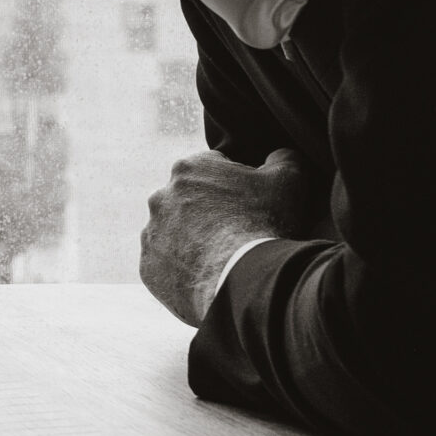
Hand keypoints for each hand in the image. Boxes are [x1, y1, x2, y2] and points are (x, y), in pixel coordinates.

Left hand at [141, 148, 311, 325]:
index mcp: (188, 167)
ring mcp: (150, 233)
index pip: (214, 169)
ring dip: (193, 241)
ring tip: (223, 258)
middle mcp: (160, 196)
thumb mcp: (288, 180)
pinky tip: (208, 276)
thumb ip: (283, 159)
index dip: (237, 185)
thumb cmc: (263, 224)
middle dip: (210, 212)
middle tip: (238, 233)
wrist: (241, 280)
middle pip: (191, 201)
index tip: (251, 205)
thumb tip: (279, 156)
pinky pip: (166, 265)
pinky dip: (183, 269)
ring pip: (175, 233)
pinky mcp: (147, 267)